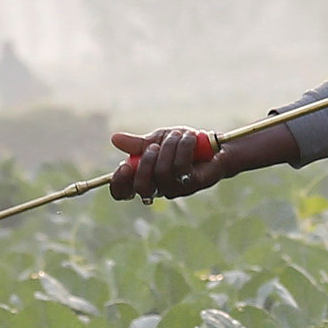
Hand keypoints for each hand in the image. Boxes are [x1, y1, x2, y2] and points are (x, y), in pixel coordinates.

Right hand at [106, 122, 298, 202]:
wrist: (213, 145)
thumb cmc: (181, 145)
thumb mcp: (157, 140)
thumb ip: (137, 143)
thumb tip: (114, 139)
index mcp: (144, 179)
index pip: (122, 192)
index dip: (119, 183)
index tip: (122, 166)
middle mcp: (158, 188)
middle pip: (141, 187)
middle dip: (146, 162)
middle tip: (155, 145)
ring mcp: (176, 189)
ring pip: (163, 173)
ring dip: (169, 148)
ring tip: (178, 135)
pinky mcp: (193, 184)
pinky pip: (182, 168)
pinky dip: (183, 148)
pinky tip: (189, 137)